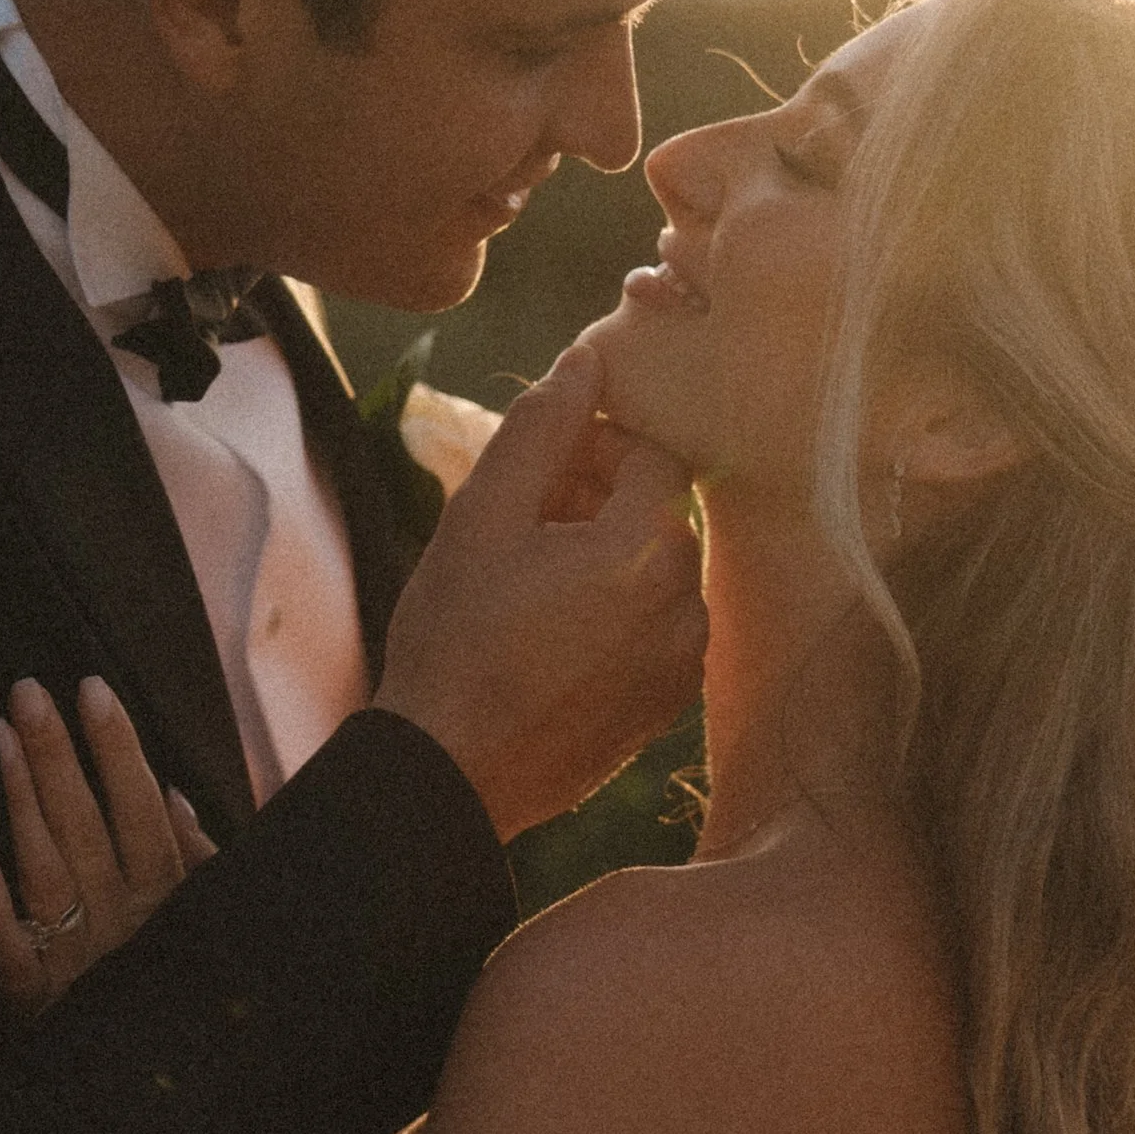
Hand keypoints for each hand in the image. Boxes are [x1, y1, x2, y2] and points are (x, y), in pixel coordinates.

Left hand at [0, 674, 215, 1015]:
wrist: (174, 1118)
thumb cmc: (194, 1008)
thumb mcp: (219, 929)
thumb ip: (203, 863)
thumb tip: (174, 793)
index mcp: (173, 904)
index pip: (141, 810)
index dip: (117, 750)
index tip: (92, 690)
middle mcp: (127, 927)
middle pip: (87, 827)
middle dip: (59, 755)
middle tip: (26, 690)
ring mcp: (82, 965)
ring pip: (47, 872)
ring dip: (23, 803)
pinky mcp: (41, 1010)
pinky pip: (13, 954)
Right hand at [371, 343, 705, 843]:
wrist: (447, 774)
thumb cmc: (454, 641)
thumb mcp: (481, 516)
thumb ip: (542, 427)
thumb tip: (586, 359)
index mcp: (648, 548)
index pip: (653, 452)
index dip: (597, 443)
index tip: (541, 465)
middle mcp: (687, 606)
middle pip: (662, 512)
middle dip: (601, 497)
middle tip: (524, 518)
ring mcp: (682, 664)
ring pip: (658, 571)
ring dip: (607, 556)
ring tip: (531, 580)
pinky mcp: (666, 706)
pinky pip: (655, 629)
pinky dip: (616, 613)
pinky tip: (550, 633)